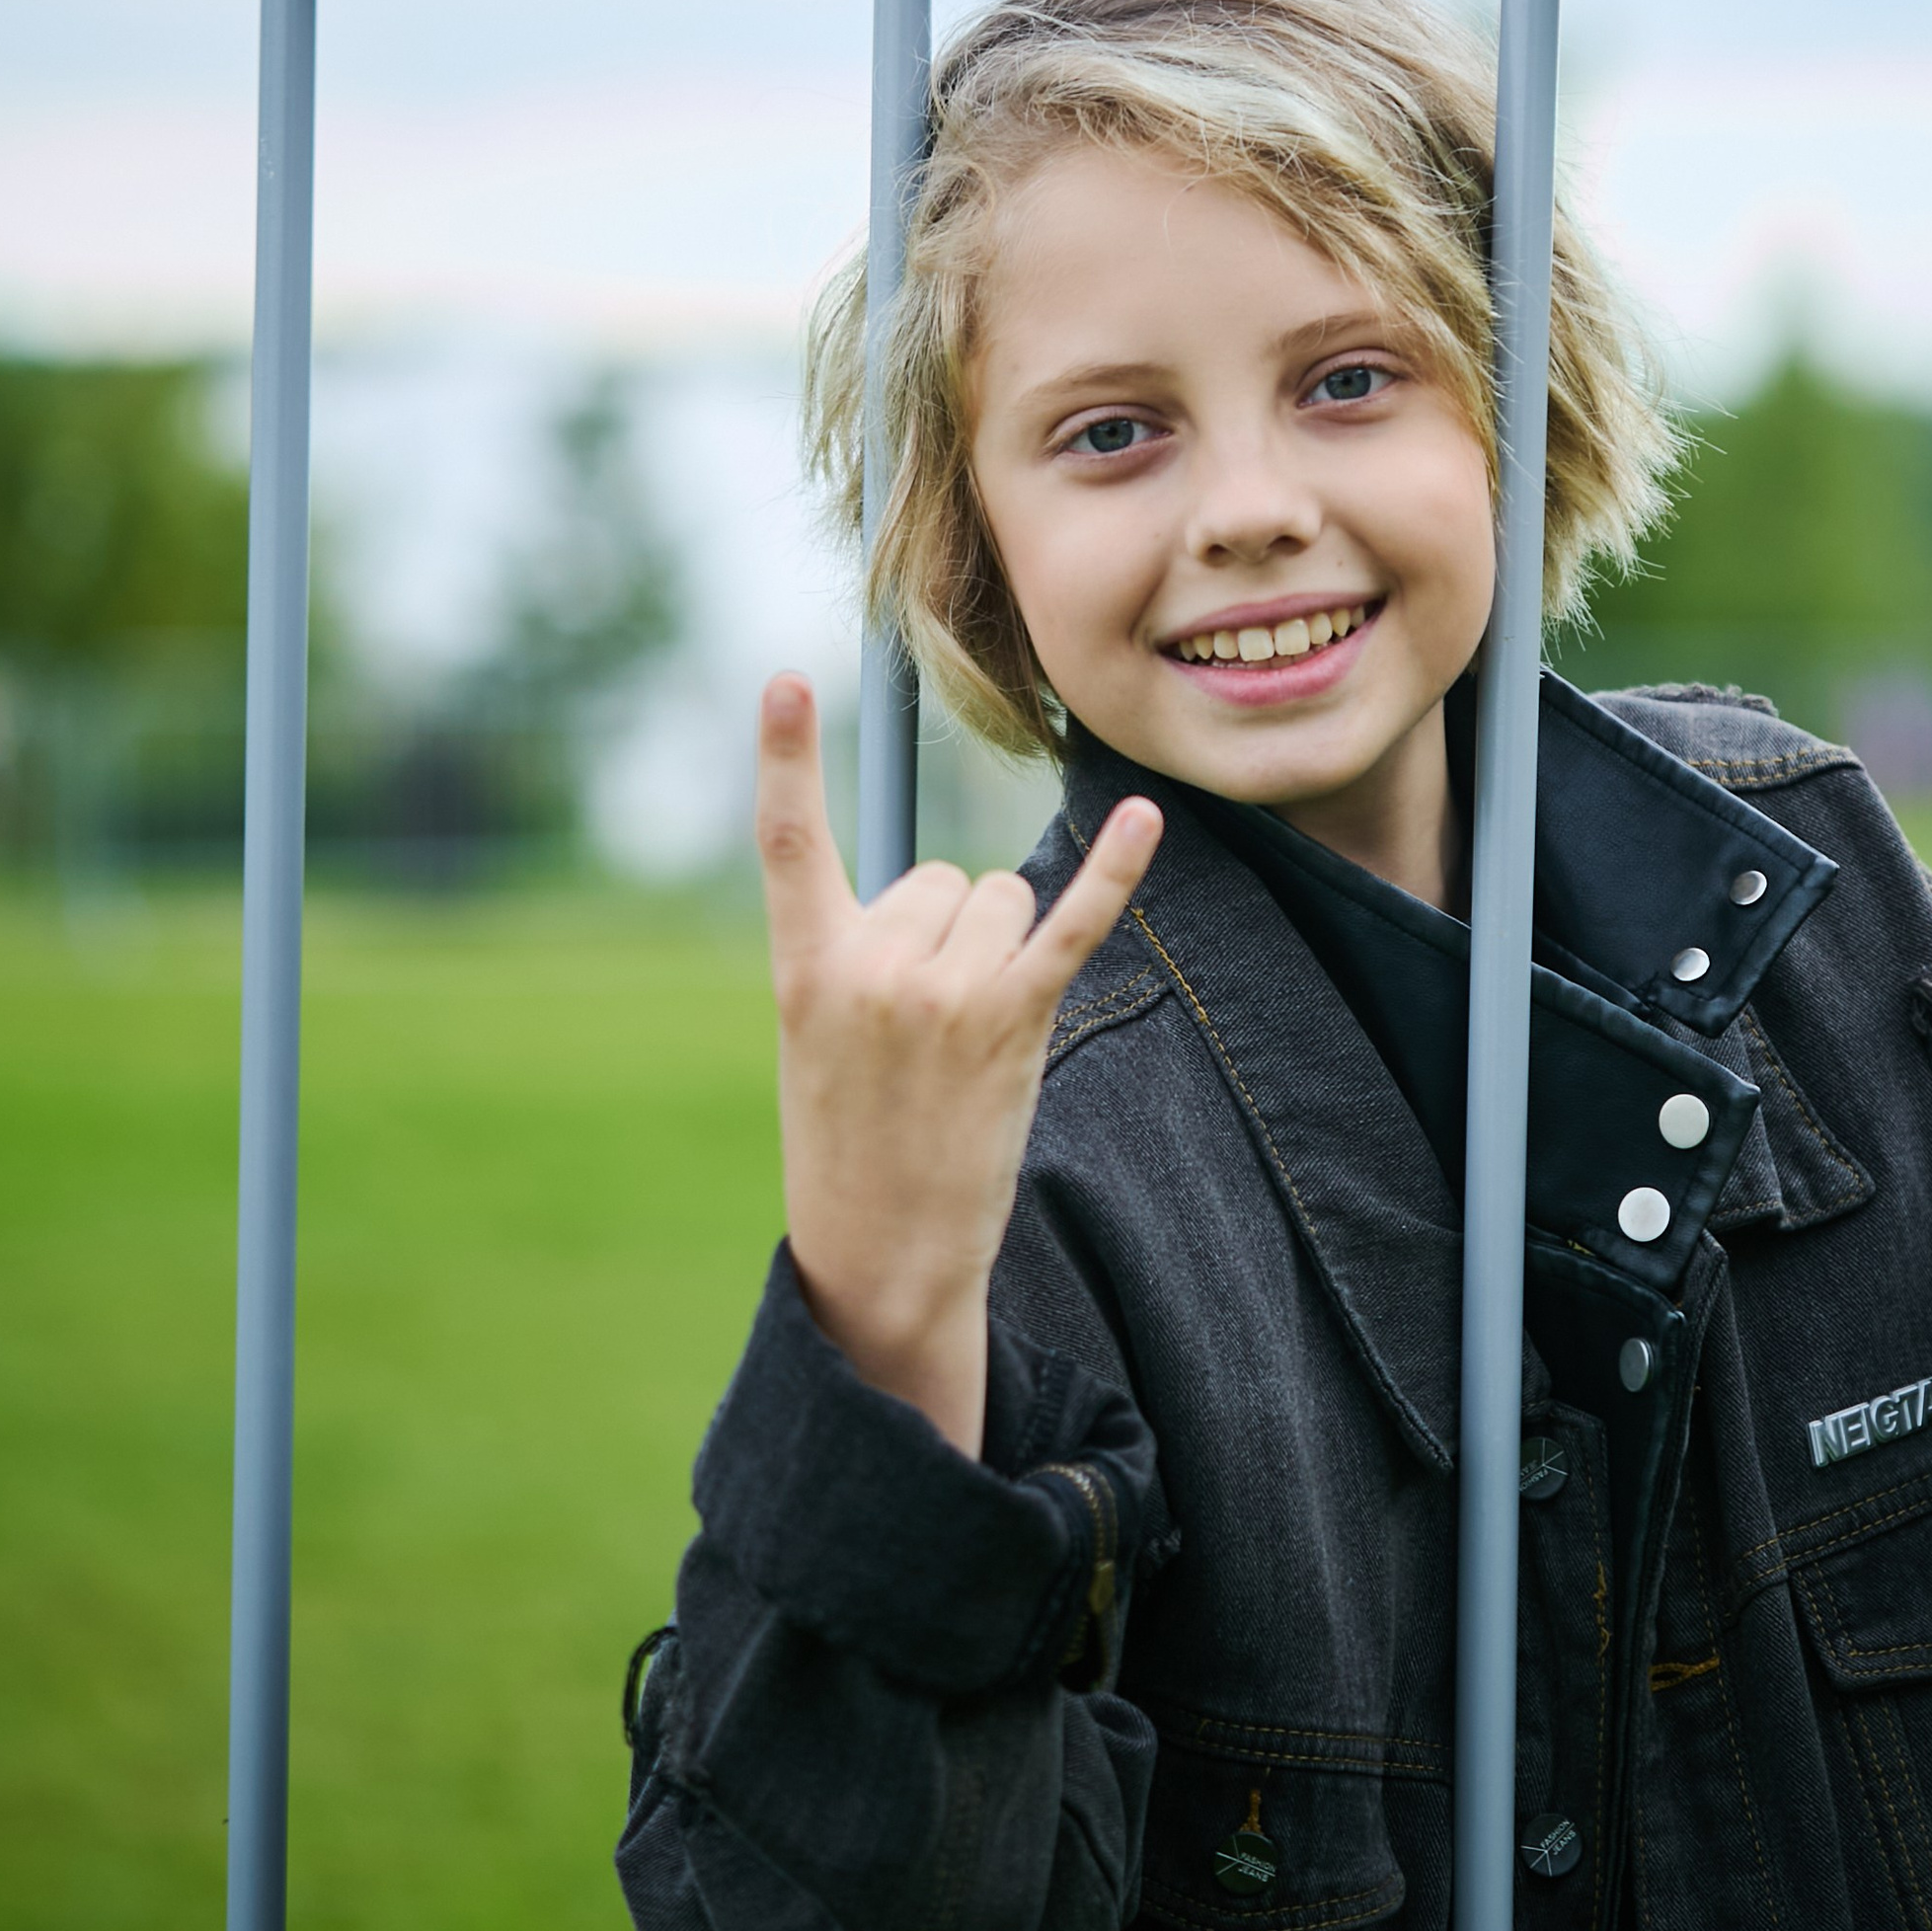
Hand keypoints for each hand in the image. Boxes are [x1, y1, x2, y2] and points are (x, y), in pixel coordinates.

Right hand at [755, 671, 1161, 1455]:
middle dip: (946, 935)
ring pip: (1001, 897)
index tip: (783, 678)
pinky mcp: (1013, 1020)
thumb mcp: (816, 1040)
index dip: (783, 755)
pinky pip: (1071, 924)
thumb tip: (947, 886)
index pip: (788, 840)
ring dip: (1000, 952)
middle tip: (921, 1034)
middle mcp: (871, 966)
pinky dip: (1116, 871)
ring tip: (967, 1042)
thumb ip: (859, 952)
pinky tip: (1148, 820)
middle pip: (941, 877)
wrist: (883, 1252)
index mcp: (804, 967)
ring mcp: (944, 994)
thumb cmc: (851, 1138)